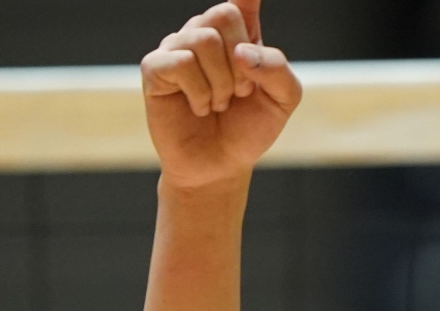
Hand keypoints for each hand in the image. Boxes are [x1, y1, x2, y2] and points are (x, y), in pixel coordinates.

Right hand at [141, 4, 300, 193]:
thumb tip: (242, 51)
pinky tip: (199, 107)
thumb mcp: (283, 100)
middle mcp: (203, 32)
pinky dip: (198, 91)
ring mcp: (176, 48)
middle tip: (239, 92)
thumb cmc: (249, 129)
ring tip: (219, 104)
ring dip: (221, 83)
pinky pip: (180, 62)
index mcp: (237, 31)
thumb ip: (278, 68)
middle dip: (240, 61)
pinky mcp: (156, 70)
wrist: (221, 167)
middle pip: (223, 14)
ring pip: (202, 40)